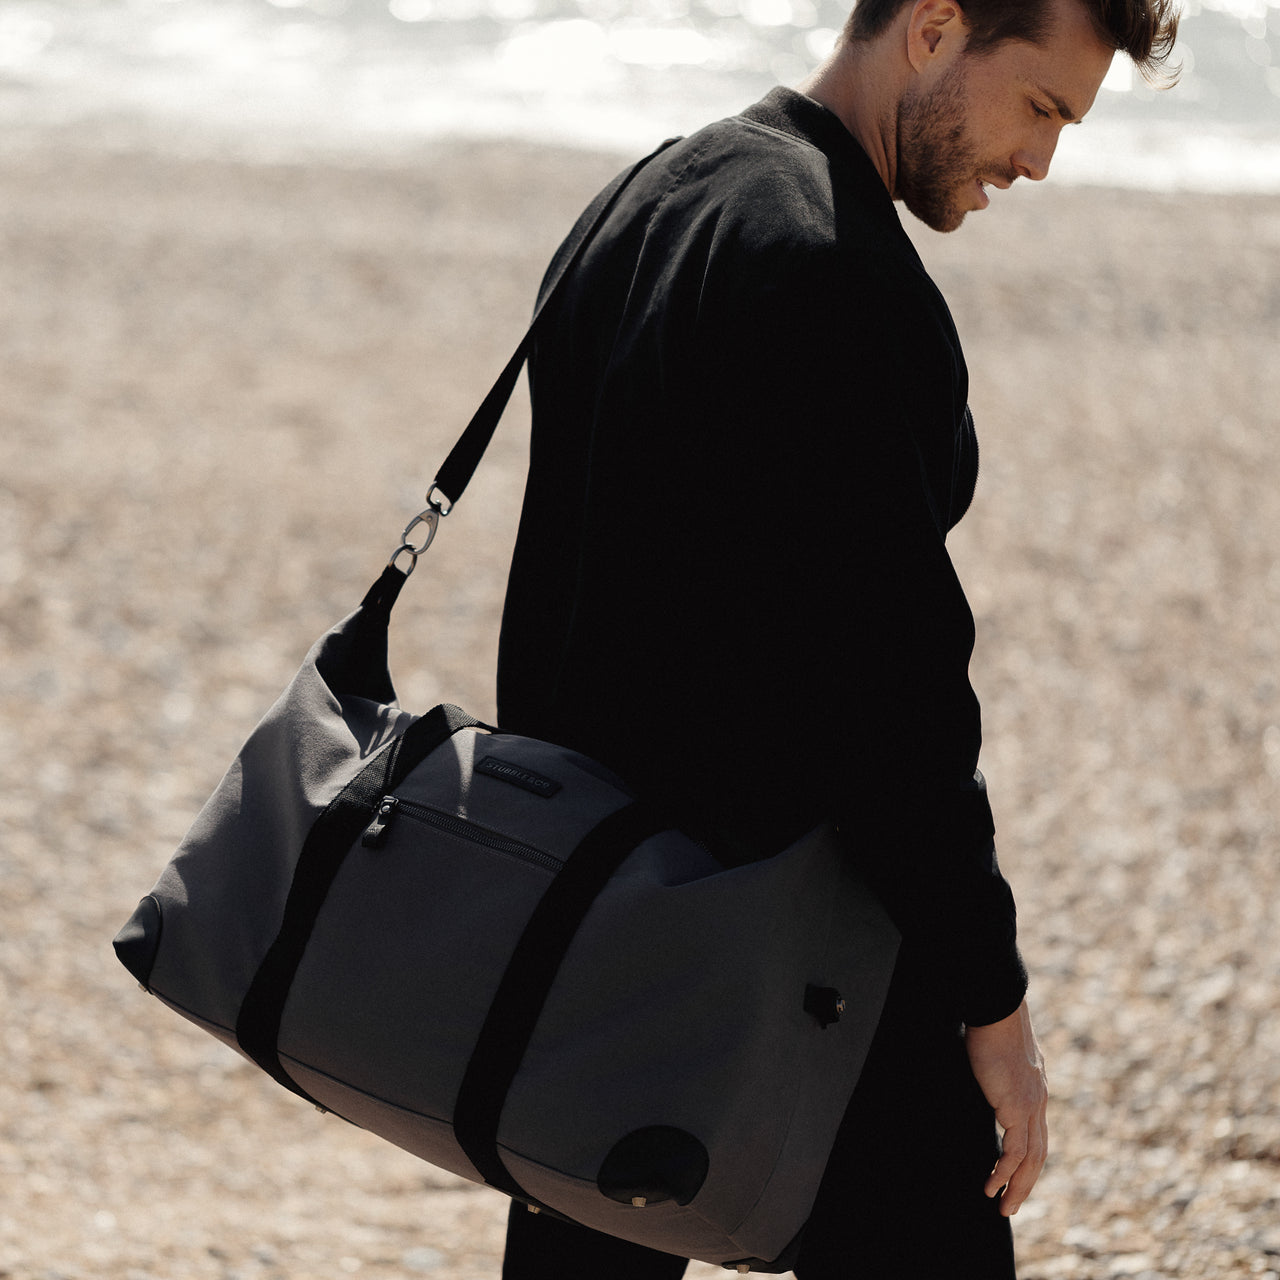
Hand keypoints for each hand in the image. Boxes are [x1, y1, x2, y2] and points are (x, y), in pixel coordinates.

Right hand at [964, 998, 1047, 1216]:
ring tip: (1002, 1206)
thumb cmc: (990, 1019)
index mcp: (1035, 1087)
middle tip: (1011, 1204)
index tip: (1015, 1175)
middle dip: (1026, 1182)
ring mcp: (1031, 1105)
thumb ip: (994, 1064)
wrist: (997, 1007)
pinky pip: (1014, 1151)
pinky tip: (991, 1185)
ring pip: (1030, 1160)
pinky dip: (1003, 1172)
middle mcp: (1038, 1100)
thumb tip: (980, 1058)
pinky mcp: (1016, 1107)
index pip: (1036, 1132)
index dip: (1028, 1158)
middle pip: (1039, 1153)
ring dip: (1017, 1186)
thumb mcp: (995, 1049)